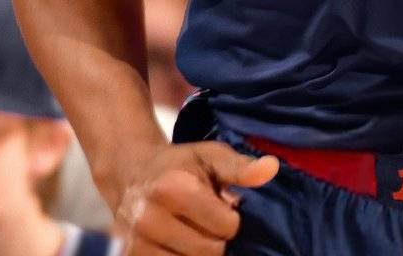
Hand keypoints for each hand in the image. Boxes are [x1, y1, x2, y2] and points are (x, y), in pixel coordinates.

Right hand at [115, 141, 278, 254]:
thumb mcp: (210, 156)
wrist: (131, 175)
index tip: (223, 207)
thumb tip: (272, 169)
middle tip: (209, 222)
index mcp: (173, 188)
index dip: (232, 219)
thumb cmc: (180, 164)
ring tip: (193, 231)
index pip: (226, 226)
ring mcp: (136, 243)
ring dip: (199, 253)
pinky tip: (180, 244)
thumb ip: (241, 167)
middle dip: (217, 239)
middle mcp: (150, 218)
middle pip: (210, 252)